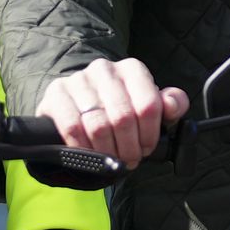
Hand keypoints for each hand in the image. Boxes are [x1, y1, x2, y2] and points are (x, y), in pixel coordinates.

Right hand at [42, 58, 190, 164]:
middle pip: (123, 118)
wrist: (80, 104)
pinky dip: (84, 148)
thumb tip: (172, 105)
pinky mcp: (56, 94)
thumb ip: (171, 105)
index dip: (150, 135)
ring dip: (107, 152)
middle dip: (129, 148)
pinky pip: (72, 127)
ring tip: (112, 160)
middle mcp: (104, 69)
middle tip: (129, 160)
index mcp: (132, 69)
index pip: (149, 105)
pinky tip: (90, 155)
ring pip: (98, 125)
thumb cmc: (121, 109)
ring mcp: (78, 80)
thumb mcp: (150, 107)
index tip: (146, 148)